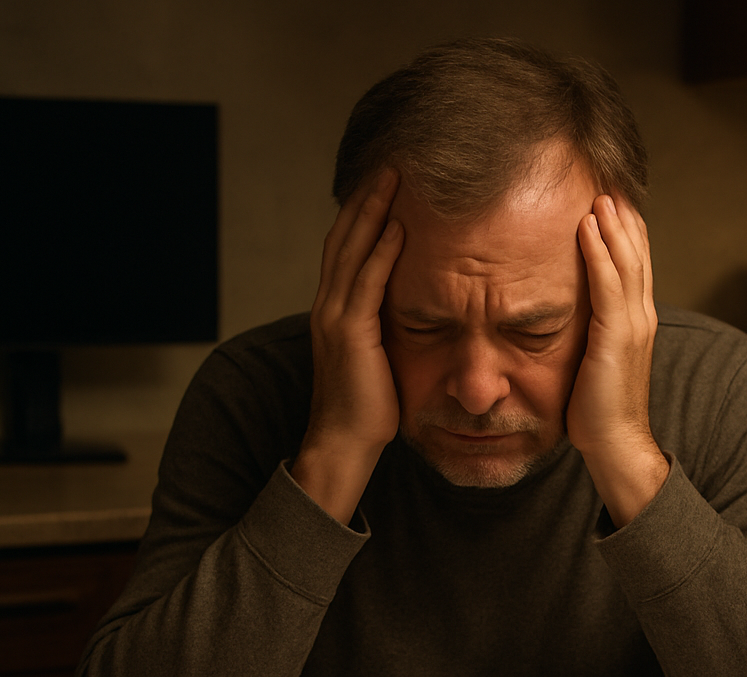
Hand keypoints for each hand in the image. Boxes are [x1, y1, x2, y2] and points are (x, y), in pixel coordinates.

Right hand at [290, 169, 405, 522]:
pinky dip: (381, 251)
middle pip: (345, 236)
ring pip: (352, 250)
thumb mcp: (379, 357)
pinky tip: (399, 227)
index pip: (347, 247)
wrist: (344, 445)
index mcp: (336, 310)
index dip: (364, 211)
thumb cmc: (369, 409)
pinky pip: (366, 283)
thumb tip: (416, 308)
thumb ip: (388, 327)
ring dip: (373, 211)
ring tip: (395, 177)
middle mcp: (329, 306)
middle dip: (366, 197)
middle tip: (391, 161)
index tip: (386, 181)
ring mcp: (336, 318)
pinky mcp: (350, 334)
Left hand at [568, 194, 668, 527]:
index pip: (635, 265)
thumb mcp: (595, 362)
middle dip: (622, 217)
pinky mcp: (616, 336)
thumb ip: (591, 335)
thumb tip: (570, 319)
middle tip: (606, 181)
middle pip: (636, 253)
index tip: (610, 201)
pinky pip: (608, 282)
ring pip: (626, 260)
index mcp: (637, 322)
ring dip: (612, 223)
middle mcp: (641, 317)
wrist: (616, 445)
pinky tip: (587, 225)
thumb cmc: (599, 411)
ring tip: (597, 191)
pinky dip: (599, 250)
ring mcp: (632, 325)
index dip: (625, 231)